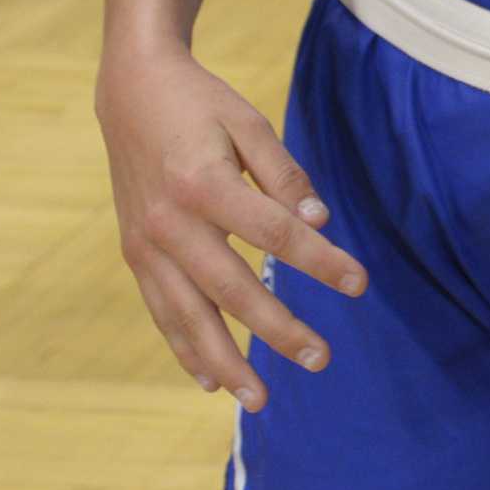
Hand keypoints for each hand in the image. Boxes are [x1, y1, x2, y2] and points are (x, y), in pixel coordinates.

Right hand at [95, 44, 367, 411]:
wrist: (131, 90)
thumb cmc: (200, 104)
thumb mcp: (248, 122)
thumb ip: (283, 175)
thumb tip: (319, 223)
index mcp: (202, 184)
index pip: (273, 233)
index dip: (319, 260)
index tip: (358, 283)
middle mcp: (168, 223)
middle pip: (230, 288)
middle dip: (276, 329)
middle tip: (320, 359)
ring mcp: (145, 244)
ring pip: (188, 315)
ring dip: (224, 361)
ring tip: (259, 399)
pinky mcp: (134, 254)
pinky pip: (160, 311)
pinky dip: (184, 348)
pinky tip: (208, 380)